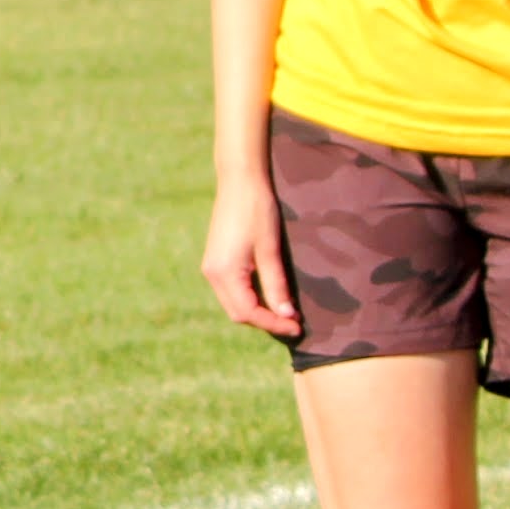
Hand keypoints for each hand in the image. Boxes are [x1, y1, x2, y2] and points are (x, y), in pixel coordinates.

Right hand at [201, 171, 299, 339]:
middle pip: (237, 313)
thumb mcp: (270, 250)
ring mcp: (211, 268)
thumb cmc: (257, 211)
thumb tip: (287, 315)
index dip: (273, 323)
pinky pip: (231, 291)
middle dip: (265, 321)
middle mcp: (212, 274)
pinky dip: (249, 299)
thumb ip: (276, 285)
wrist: (239, 182)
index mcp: (224, 273)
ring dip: (257, 311)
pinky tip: (268, 295)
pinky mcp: (216, 260)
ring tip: (283, 312)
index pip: (248, 312)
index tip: (298, 326)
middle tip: (293, 322)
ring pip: (233, 303)